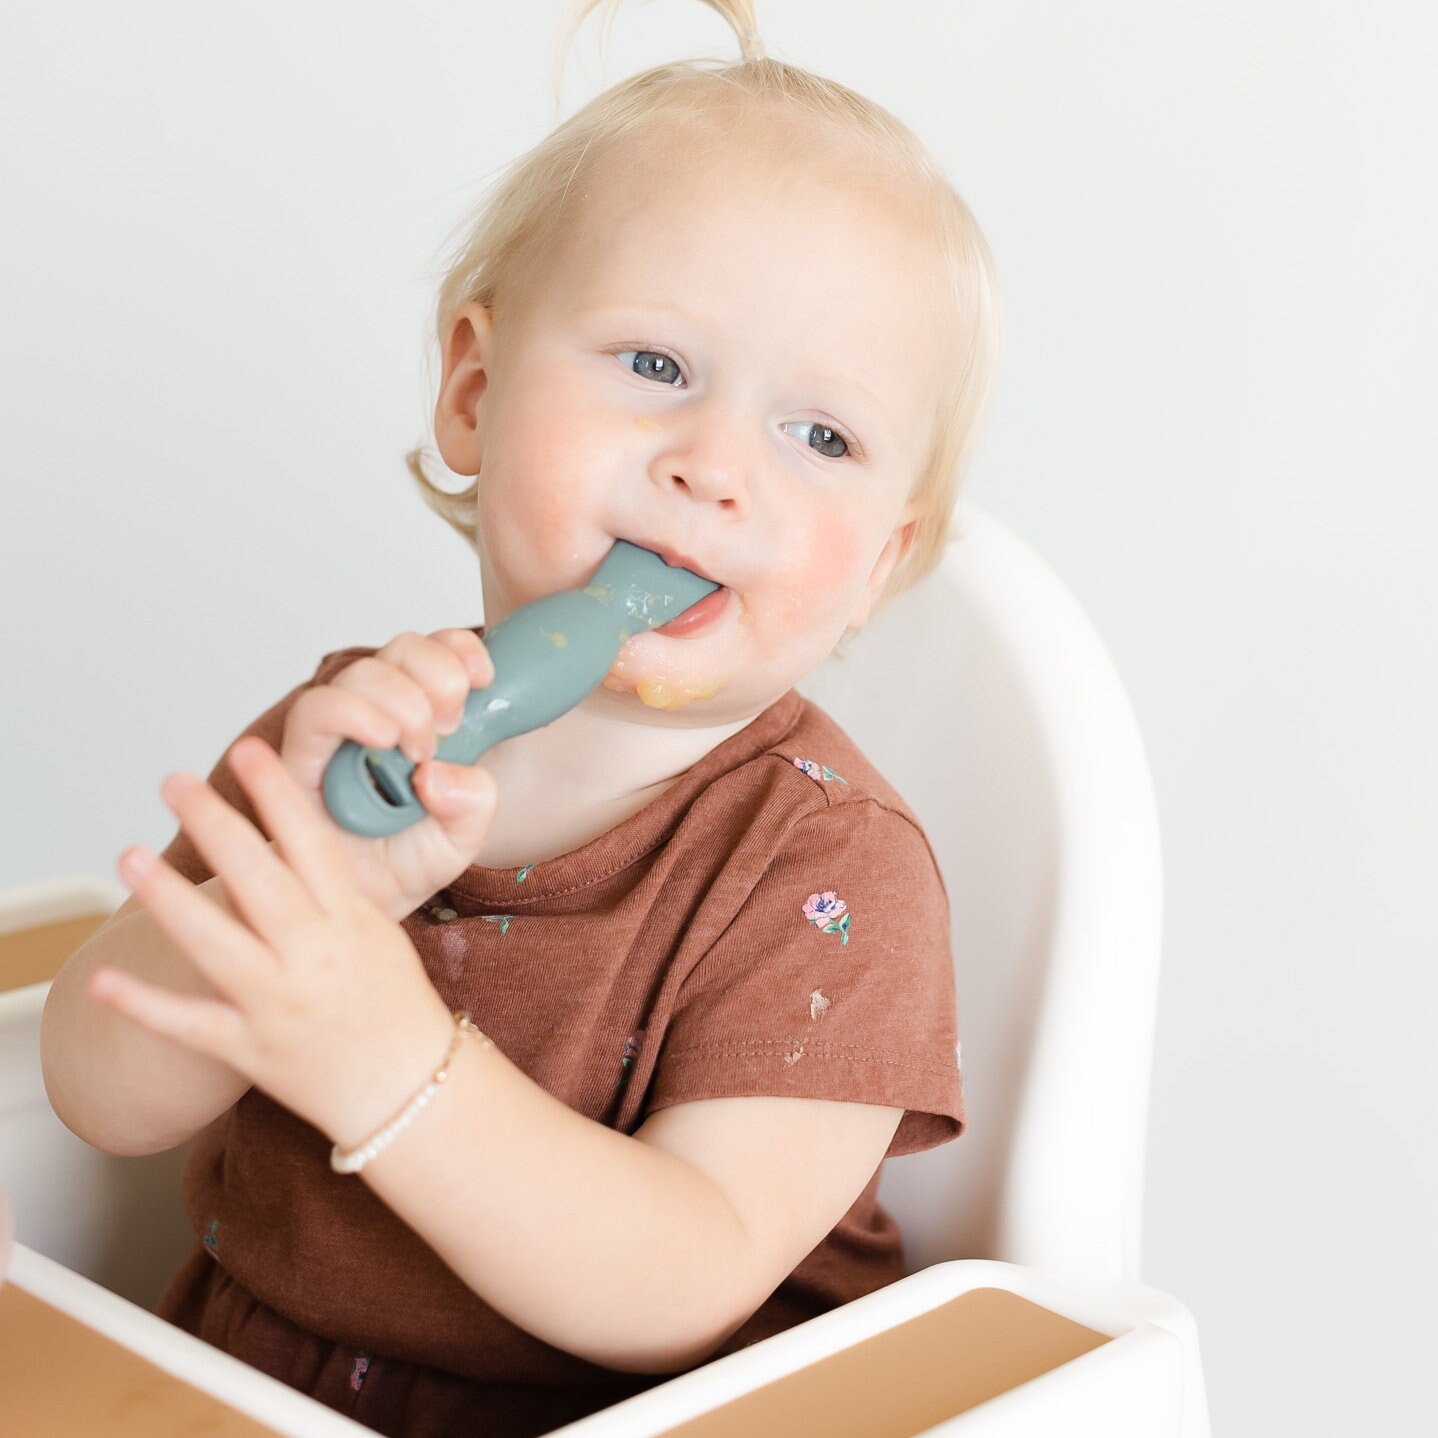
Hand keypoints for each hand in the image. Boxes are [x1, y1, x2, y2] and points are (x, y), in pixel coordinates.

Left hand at [89, 736, 457, 1146]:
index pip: (313, 843)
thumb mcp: (377, 932)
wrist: (410, 1086)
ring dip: (168, 898)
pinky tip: (102, 979)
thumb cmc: (398, 1005)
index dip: (279, 794)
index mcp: (352, 921)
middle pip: (257, 879)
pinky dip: (143, 1003)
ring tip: (129, 855)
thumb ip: (330, 889)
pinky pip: (188, 1024)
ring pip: (214, 944)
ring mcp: (279, 1003)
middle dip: (214, 824)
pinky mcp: (250, 1049)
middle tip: (174, 781)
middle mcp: (314, 957)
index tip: (252, 750)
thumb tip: (285, 835)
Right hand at [279, 629, 498, 920]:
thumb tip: (441, 775)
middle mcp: (378, 713)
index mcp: (423, 718)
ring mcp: (338, 730)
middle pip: (402, 649)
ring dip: (402, 699)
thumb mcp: (461, 837)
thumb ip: (475, 803)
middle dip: (437, 675)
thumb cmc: (403, 863)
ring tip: (417, 750)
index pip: (437, 653)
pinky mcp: (300, 752)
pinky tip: (382, 740)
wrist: (355, 907)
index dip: (460, 649)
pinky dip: (355, 713)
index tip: (484, 677)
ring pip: (364, 672)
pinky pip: (318, 709)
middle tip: (450, 727)